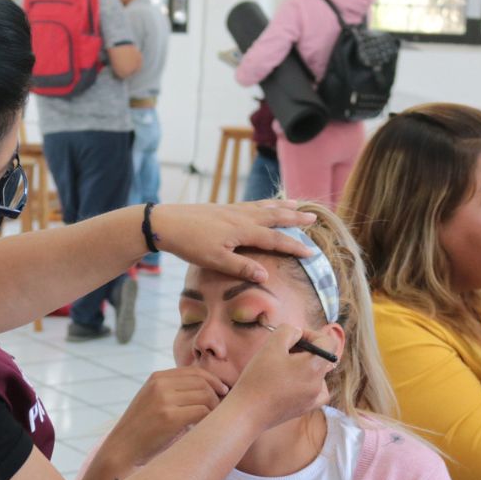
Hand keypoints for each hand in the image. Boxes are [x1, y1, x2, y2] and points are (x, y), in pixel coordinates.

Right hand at [106, 367, 228, 466]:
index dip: (213, 380)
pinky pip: (202, 411)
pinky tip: (205, 428)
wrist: (121, 449)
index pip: (195, 371)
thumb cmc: (141, 429)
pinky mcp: (170, 417)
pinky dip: (209, 419)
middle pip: (203, 382)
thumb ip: (172, 390)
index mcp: (157, 377)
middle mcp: (160, 384)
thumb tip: (206, 388)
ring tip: (213, 420)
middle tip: (223, 409)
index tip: (223, 391)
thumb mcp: (152, 400)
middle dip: (217, 394)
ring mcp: (164, 400)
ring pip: (205, 396)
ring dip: (215, 408)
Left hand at [150, 201, 316, 282]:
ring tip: (296, 205)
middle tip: (313, 218)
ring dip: (281, 207)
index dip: (293, 247)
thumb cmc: (190, 244)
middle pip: (274, 217)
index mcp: (243, 230)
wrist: (166, 223)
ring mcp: (232, 210)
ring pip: (263, 207)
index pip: (275, 239)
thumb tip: (266, 276)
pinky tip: (264, 205)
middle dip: (295, 219)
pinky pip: (251, 204)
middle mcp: (241, 216)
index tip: (311, 252)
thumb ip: (241, 268)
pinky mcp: (223, 208)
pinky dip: (263, 203)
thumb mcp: (216, 261)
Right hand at [229, 324, 335, 431]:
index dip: (310, 334)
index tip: (293, 337)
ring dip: (304, 365)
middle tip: (282, 350)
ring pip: (318, 373)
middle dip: (304, 349)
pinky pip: (317, 391)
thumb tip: (298, 333)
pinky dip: (309, 383)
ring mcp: (313, 398)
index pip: (327, 342)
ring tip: (282, 367)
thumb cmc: (258, 378)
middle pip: (321, 357)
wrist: (247, 412)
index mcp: (314, 366)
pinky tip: (295, 382)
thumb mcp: (271, 346)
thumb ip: (288, 331)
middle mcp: (319, 383)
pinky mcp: (305, 408)